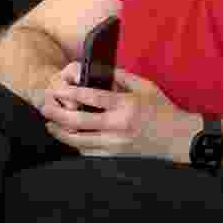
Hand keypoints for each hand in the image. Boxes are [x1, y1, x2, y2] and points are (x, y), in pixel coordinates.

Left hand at [39, 63, 198, 161]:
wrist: (178, 138)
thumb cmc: (163, 109)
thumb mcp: (146, 86)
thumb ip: (122, 76)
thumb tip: (99, 68)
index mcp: (127, 105)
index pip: (93, 97)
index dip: (72, 92)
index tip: (58, 88)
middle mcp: (119, 125)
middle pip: (79, 121)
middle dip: (57, 113)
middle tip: (45, 107)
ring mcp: (116, 143)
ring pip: (79, 140)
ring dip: (61, 132)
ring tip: (50, 124)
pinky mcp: (116, 155)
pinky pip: (89, 152)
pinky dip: (75, 145)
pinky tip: (68, 137)